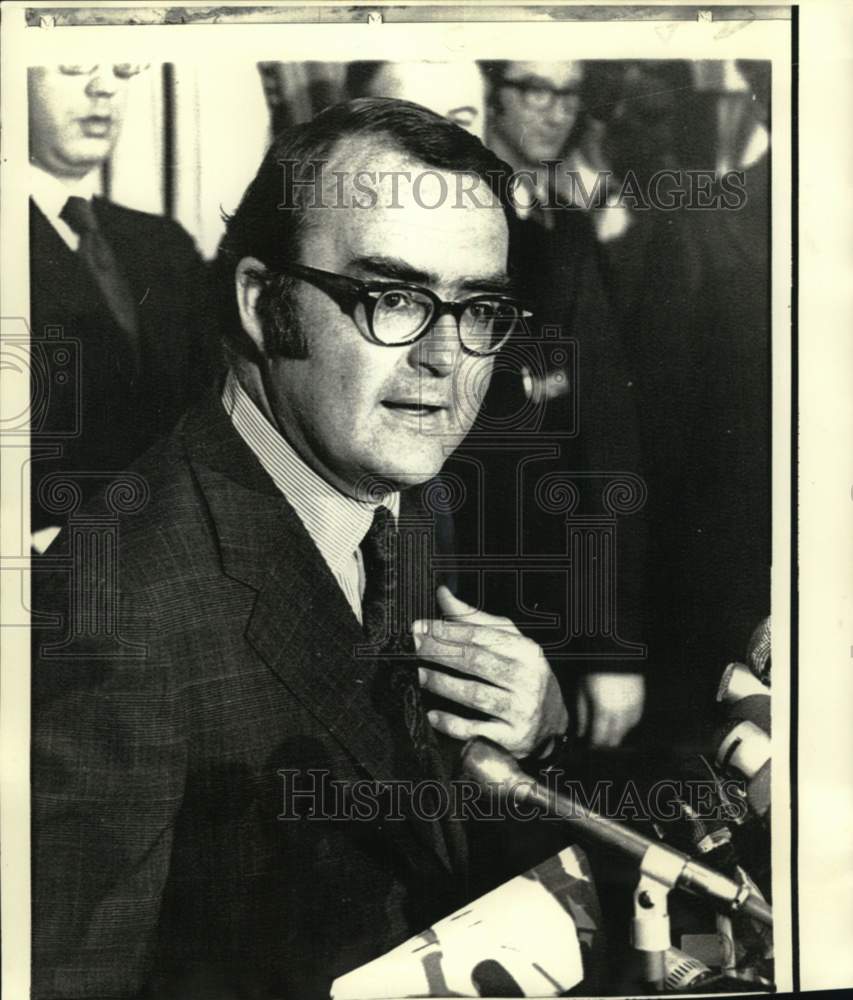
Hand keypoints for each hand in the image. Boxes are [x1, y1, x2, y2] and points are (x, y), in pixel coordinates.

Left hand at [413, 586, 568, 758]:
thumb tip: (443, 594)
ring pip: (473, 694)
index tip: (419, 627)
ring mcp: (521, 709)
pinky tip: (432, 714)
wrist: (552, 724)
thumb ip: (474, 619)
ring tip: (418, 675)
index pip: (479, 635)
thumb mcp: (508, 642)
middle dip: (438, 652)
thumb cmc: (524, 675)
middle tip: (412, 647)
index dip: (446, 630)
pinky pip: (475, 729)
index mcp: (525, 650)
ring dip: (441, 683)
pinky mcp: (513, 738)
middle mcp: (526, 678)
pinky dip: (451, 723)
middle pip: (474, 661)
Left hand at [575, 672, 644, 747]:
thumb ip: (581, 715)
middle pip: (614, 738)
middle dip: (604, 743)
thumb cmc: (593, 672)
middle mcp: (620, 713)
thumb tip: (580, 734)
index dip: (593, 745)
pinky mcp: (640, 701)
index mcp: (603, 711)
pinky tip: (619, 722)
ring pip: (626, 731)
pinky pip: (634, 720)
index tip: (588, 746)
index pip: (599, 738)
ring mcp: (633, 707)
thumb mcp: (581, 693)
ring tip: (607, 733)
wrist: (614, 654)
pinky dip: (626, 724)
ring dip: (616, 734)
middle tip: (597, 743)